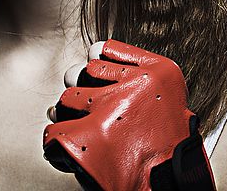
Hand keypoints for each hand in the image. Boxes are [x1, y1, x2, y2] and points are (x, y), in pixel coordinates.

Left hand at [43, 40, 215, 190]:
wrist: (171, 187)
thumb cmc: (169, 148)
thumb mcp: (168, 96)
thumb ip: (136, 74)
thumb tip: (91, 56)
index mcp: (158, 72)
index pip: (105, 50)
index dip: (96, 66)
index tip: (94, 71)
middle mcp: (134, 86)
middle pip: (83, 73)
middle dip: (82, 91)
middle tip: (90, 110)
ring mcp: (109, 111)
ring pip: (66, 100)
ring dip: (70, 116)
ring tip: (81, 131)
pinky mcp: (88, 138)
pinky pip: (55, 132)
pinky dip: (56, 143)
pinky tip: (69, 150)